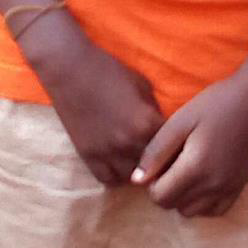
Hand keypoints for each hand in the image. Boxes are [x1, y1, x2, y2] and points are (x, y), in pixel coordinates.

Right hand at [20, 14, 162, 185]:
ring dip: (138, 172)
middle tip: (161, 158)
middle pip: (155, 168)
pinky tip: (119, 164)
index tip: (178, 147)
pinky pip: (107, 179)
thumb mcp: (142, 85)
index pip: (173, 148)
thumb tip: (163, 129)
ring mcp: (106, 152)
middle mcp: (129, 143)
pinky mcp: (87, 156)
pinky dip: (116, 175)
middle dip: (161, 163)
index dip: (178, 147)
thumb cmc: (108, 70)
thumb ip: (154, 111)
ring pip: (132, 178)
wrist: (69, 69)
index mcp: (146, 123)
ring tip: (140, 162)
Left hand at [131, 71, 247, 216]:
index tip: (159, 162)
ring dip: (183, 197)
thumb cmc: (215, 104)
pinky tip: (202, 180)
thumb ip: (156, 152)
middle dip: (166, 190)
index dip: (152, 182)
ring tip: (186, 170)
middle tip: (171, 163)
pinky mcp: (241, 186)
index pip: (160, 197)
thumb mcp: (179, 122)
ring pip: (194, 212)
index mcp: (196, 168)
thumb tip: (136, 181)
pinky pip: (216, 210)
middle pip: (174, 206)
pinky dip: (204, 202)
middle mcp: (215, 185)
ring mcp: (230, 188)